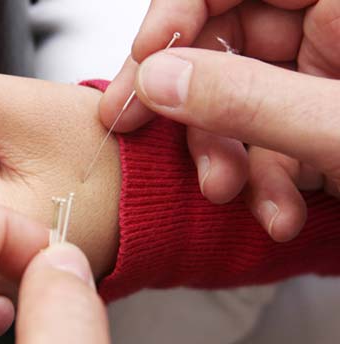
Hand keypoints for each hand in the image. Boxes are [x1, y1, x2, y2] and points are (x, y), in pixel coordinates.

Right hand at [131, 46, 339, 238]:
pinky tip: (277, 215)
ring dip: (217, 157)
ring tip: (223, 189)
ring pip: (232, 104)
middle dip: (182, 100)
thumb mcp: (337, 130)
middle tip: (132, 122)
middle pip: (221, 43)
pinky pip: (261, 149)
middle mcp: (325, 38)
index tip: (145, 59)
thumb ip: (248, 99)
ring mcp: (317, 89)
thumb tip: (159, 81)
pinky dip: (258, 186)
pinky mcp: (314, 135)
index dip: (179, 11)